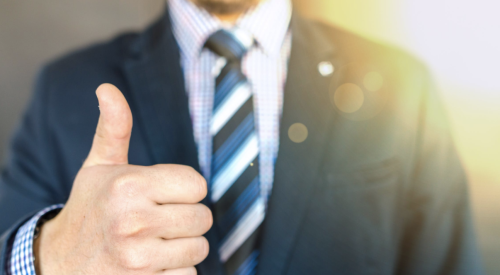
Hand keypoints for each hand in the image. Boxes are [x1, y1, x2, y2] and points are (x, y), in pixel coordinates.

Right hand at [34, 84, 211, 274]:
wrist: (63, 261)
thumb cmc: (90, 208)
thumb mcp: (99, 166)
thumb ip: (113, 128)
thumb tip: (107, 89)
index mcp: (129, 185)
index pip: (197, 184)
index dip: (184, 189)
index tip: (164, 194)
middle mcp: (134, 221)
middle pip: (203, 218)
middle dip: (186, 218)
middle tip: (159, 219)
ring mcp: (138, 258)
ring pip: (198, 249)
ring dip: (183, 246)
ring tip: (155, 241)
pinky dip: (175, 271)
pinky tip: (152, 263)